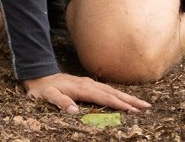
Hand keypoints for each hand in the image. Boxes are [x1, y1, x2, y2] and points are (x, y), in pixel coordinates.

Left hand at [21, 73, 150, 114]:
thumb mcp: (47, 96)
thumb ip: (60, 102)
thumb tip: (74, 111)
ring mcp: (88, 83)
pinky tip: (124, 98)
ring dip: (126, 96)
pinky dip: (117, 94)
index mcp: (81, 88)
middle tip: (147, 107)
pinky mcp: (87, 84)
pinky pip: (106, 89)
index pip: (104, 98)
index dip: (118, 104)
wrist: (37, 75)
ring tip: (141, 104)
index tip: (133, 111)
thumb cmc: (42, 89)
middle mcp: (87, 84)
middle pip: (112, 92)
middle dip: (130, 100)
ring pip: (111, 90)